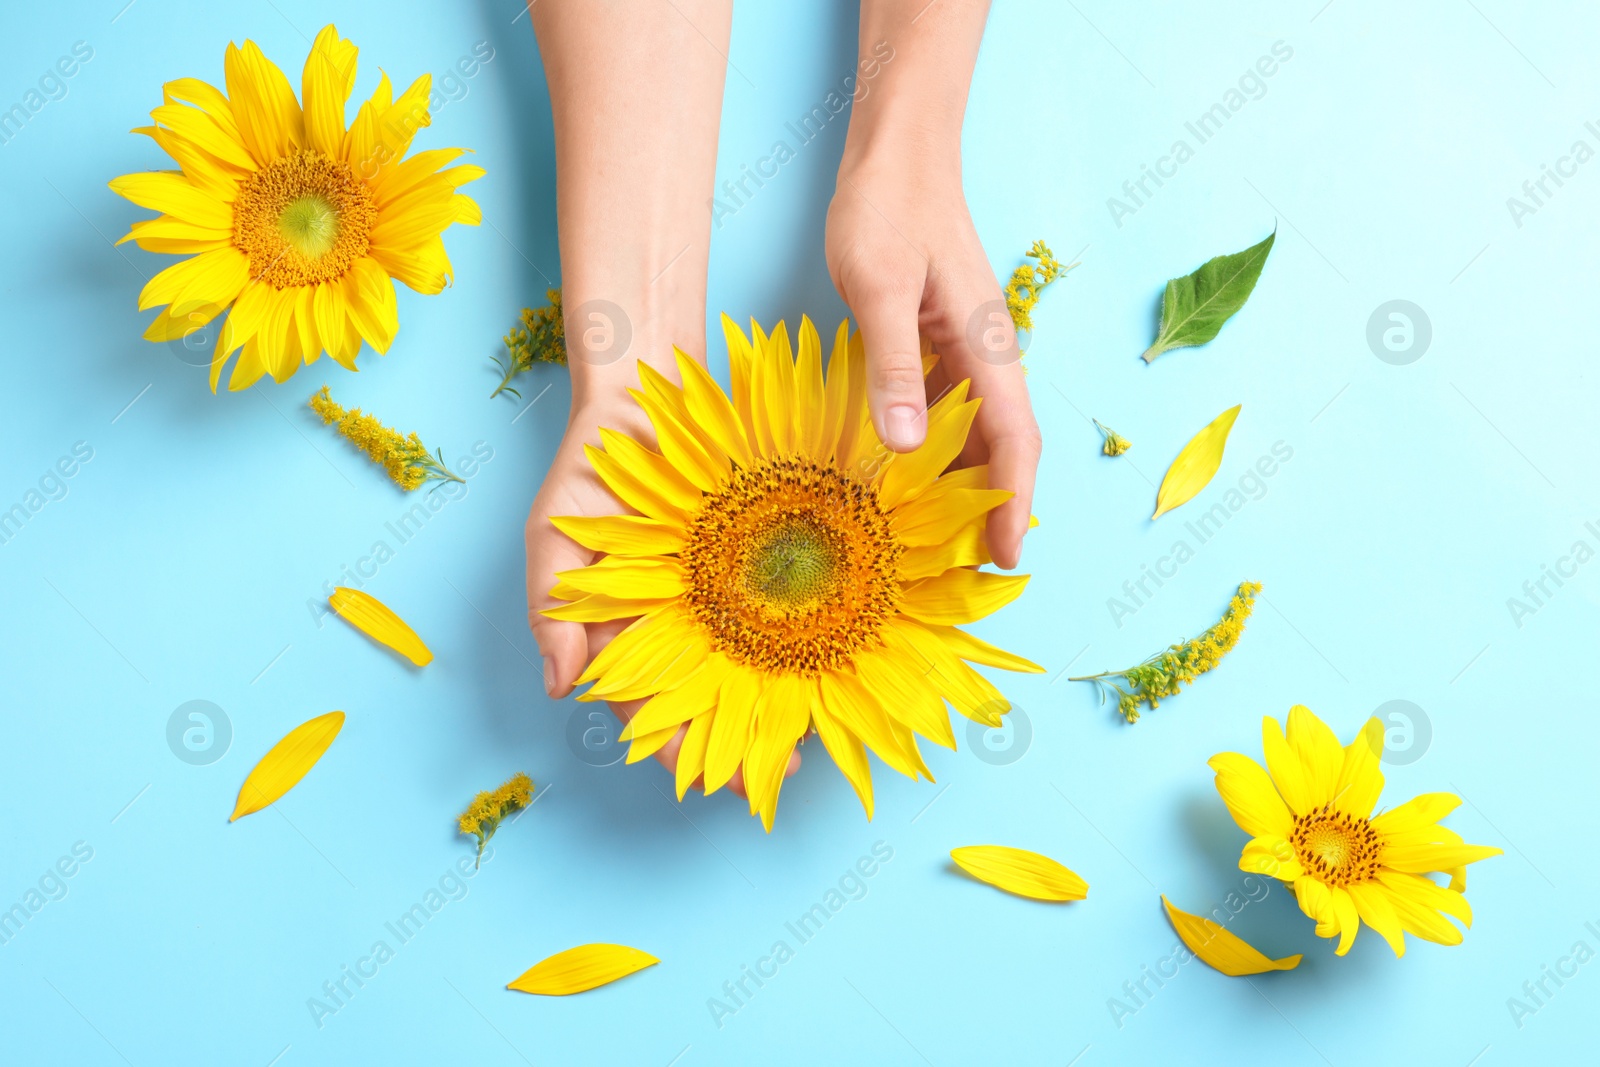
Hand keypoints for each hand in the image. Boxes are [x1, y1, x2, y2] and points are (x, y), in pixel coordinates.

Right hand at [526, 365, 800, 797]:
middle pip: (712, 700)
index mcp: (629, 629)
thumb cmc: (594, 468)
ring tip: (814, 738)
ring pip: (755, 665)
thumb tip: (561, 688)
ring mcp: (726, 592)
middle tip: (781, 772)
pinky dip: (809, 641)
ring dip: (781, 706)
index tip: (709, 781)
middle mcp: (683, 620)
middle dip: (741, 744)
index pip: (649, 706)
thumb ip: (553, 608)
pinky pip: (788, 607)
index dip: (677, 748)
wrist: (650, 389)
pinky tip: (833, 668)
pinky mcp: (763, 558)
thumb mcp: (557, 533)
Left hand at [825, 163, 1039, 568]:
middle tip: (968, 574)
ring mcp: (963, 350)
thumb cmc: (889, 210)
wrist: (896, 154)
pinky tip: (906, 479)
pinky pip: (945, 412)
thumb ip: (893, 366)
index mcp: (985, 346)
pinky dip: (934, 451)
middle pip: (1002, 448)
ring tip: (938, 545)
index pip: (1014, 441)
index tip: (1006, 560)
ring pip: (974, 434)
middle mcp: (985, 355)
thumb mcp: (880, 287)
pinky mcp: (937, 343)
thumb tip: (905, 448)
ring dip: (964, 487)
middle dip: (994, 510)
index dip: (1013, 505)